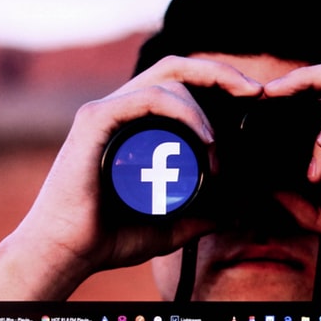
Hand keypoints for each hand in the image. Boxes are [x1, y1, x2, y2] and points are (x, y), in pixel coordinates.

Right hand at [0, 56, 261, 299]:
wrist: (65, 252)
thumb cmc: (106, 237)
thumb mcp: (167, 226)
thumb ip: (198, 217)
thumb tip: (233, 212)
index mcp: (135, 124)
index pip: (181, 84)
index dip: (218, 83)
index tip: (254, 100)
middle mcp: (120, 109)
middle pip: (176, 67)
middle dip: (220, 72)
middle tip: (255, 92)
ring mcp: (106, 111)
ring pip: (167, 80)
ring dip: (204, 108)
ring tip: (218, 147)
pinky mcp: (95, 120)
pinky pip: (146, 97)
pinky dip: (182, 110)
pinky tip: (205, 137)